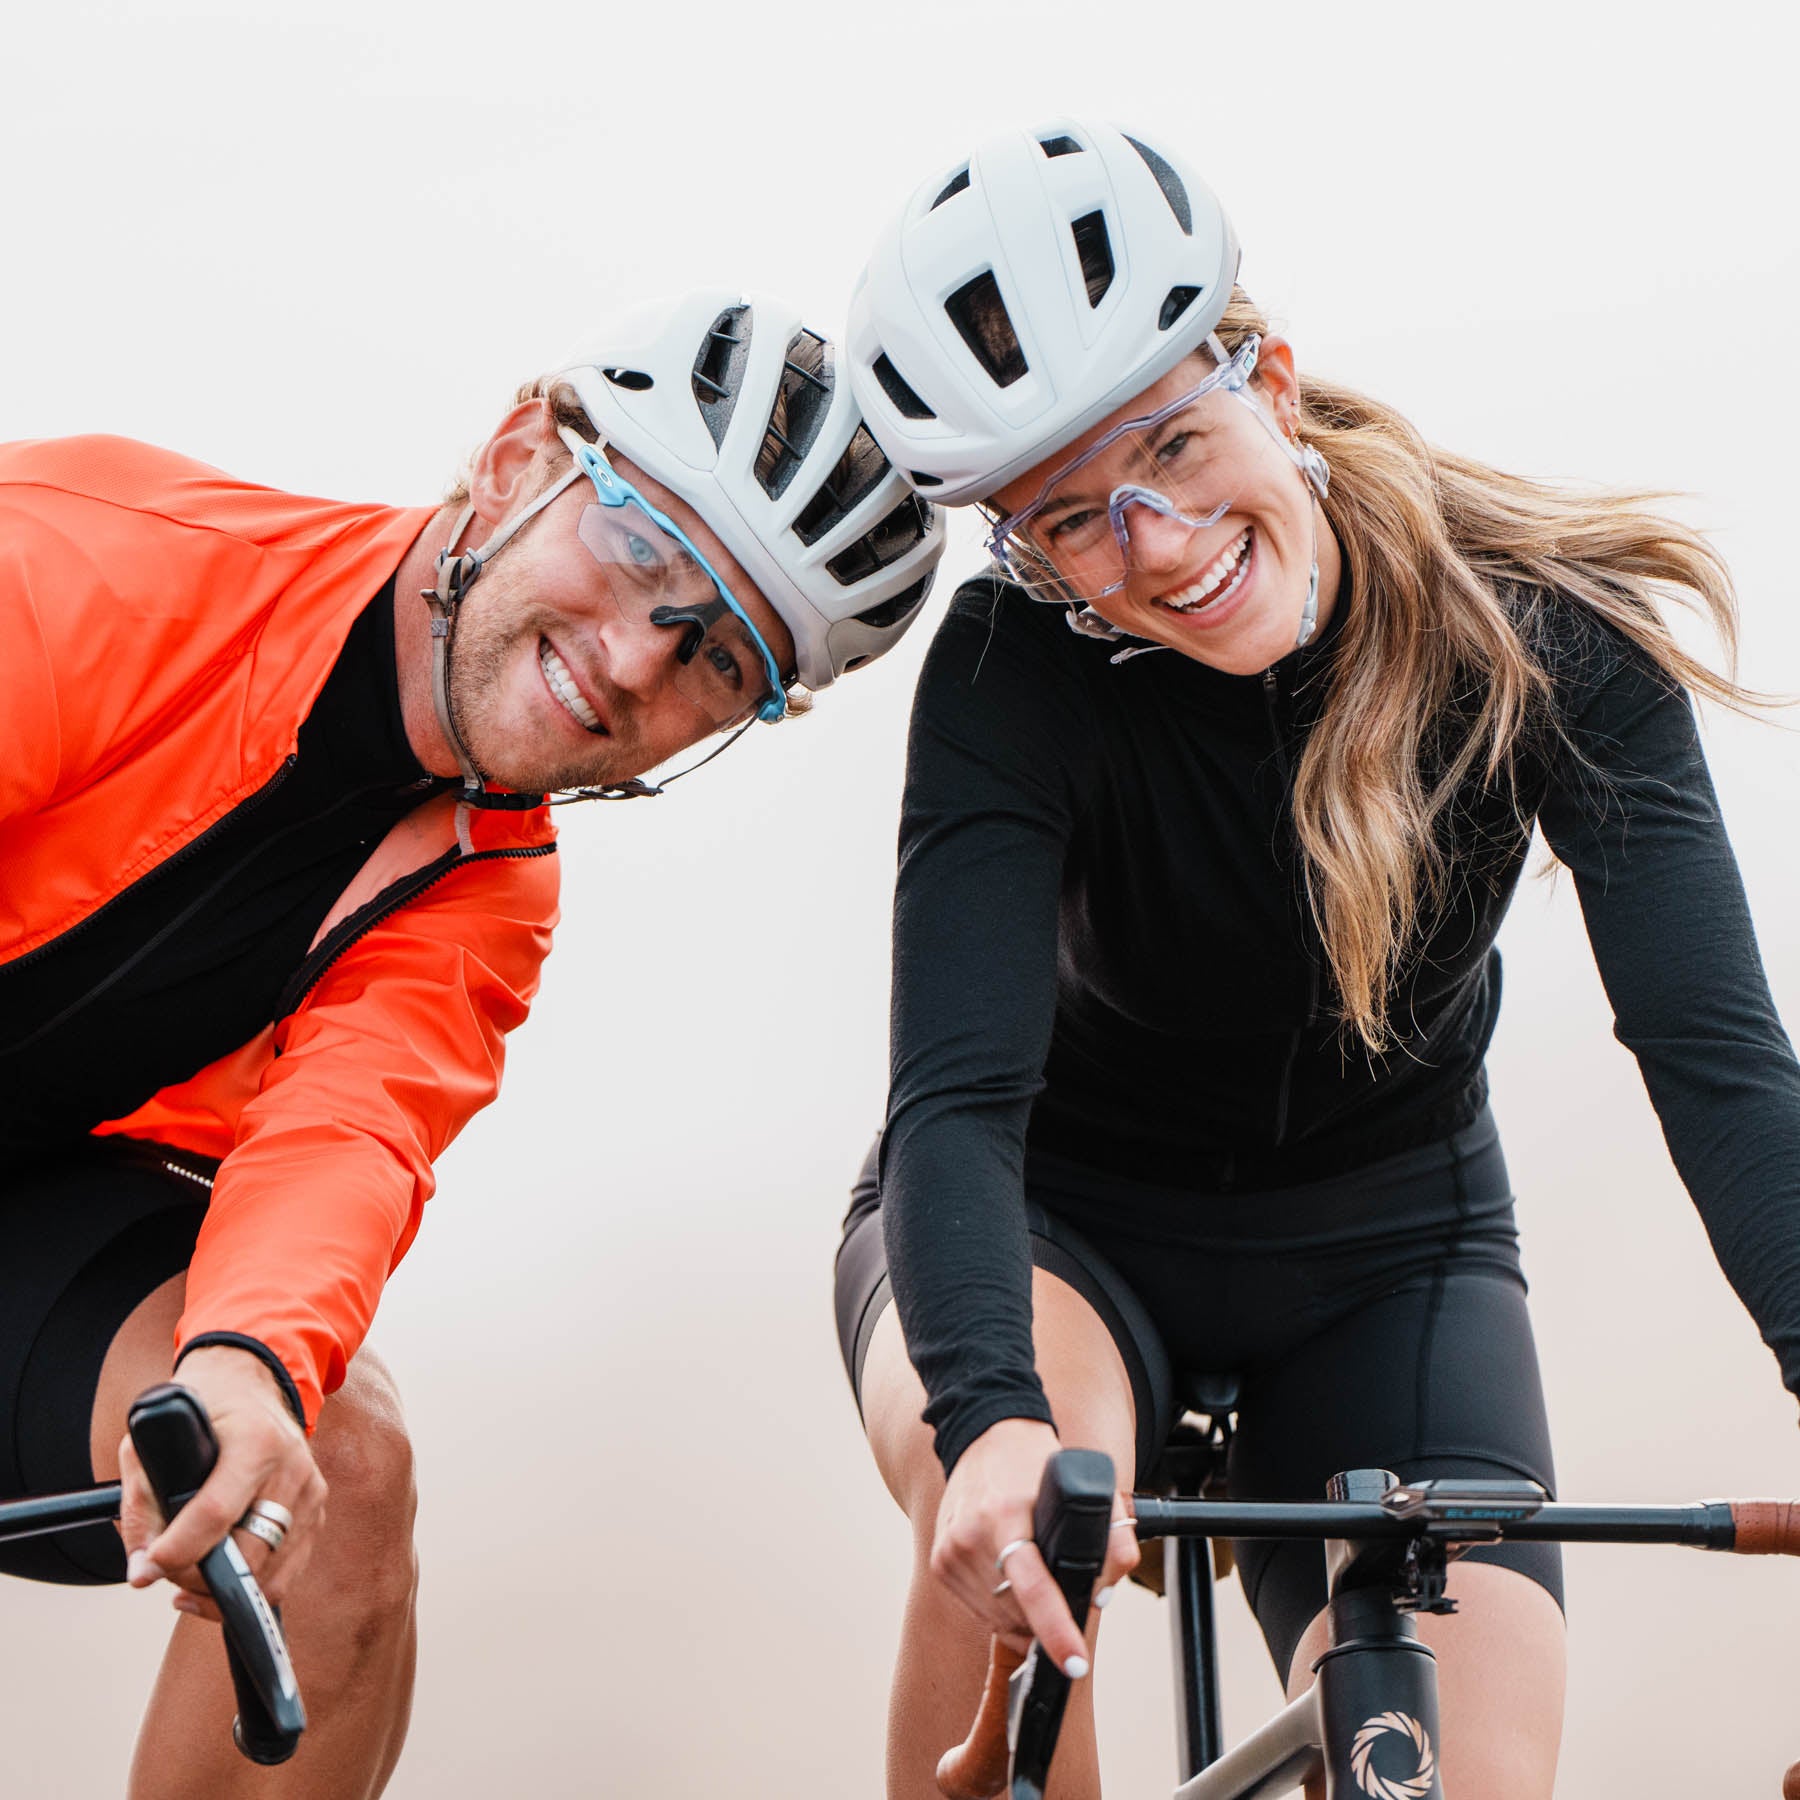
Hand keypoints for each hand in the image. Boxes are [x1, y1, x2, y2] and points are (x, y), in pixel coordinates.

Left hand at [118, 1348, 326, 1616]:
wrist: (253, 1385)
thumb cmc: (201, 1412)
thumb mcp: (157, 1439)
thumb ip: (143, 1505)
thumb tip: (142, 1572)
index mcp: (256, 1439)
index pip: (217, 1512)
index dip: (179, 1551)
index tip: (150, 1567)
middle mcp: (293, 1466)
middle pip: (249, 1551)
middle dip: (198, 1575)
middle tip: (165, 1571)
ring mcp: (311, 1491)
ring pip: (270, 1573)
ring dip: (222, 1589)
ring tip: (187, 1577)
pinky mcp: (317, 1512)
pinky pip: (286, 1573)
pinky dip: (249, 1589)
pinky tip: (215, 1582)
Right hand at [930, 1418, 1138, 1678]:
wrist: (985, 1435)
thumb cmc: (1036, 1465)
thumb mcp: (1083, 1486)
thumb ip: (1111, 1536)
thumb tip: (1103, 1592)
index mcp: (1006, 1514)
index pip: (1033, 1586)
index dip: (1056, 1629)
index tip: (1075, 1660)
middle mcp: (971, 1534)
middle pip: (1018, 1612)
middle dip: (1050, 1622)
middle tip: (1067, 1601)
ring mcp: (950, 1550)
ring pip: (998, 1619)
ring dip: (1025, 1619)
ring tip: (1039, 1584)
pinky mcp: (940, 1562)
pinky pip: (979, 1609)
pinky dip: (1002, 1608)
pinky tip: (1012, 1579)